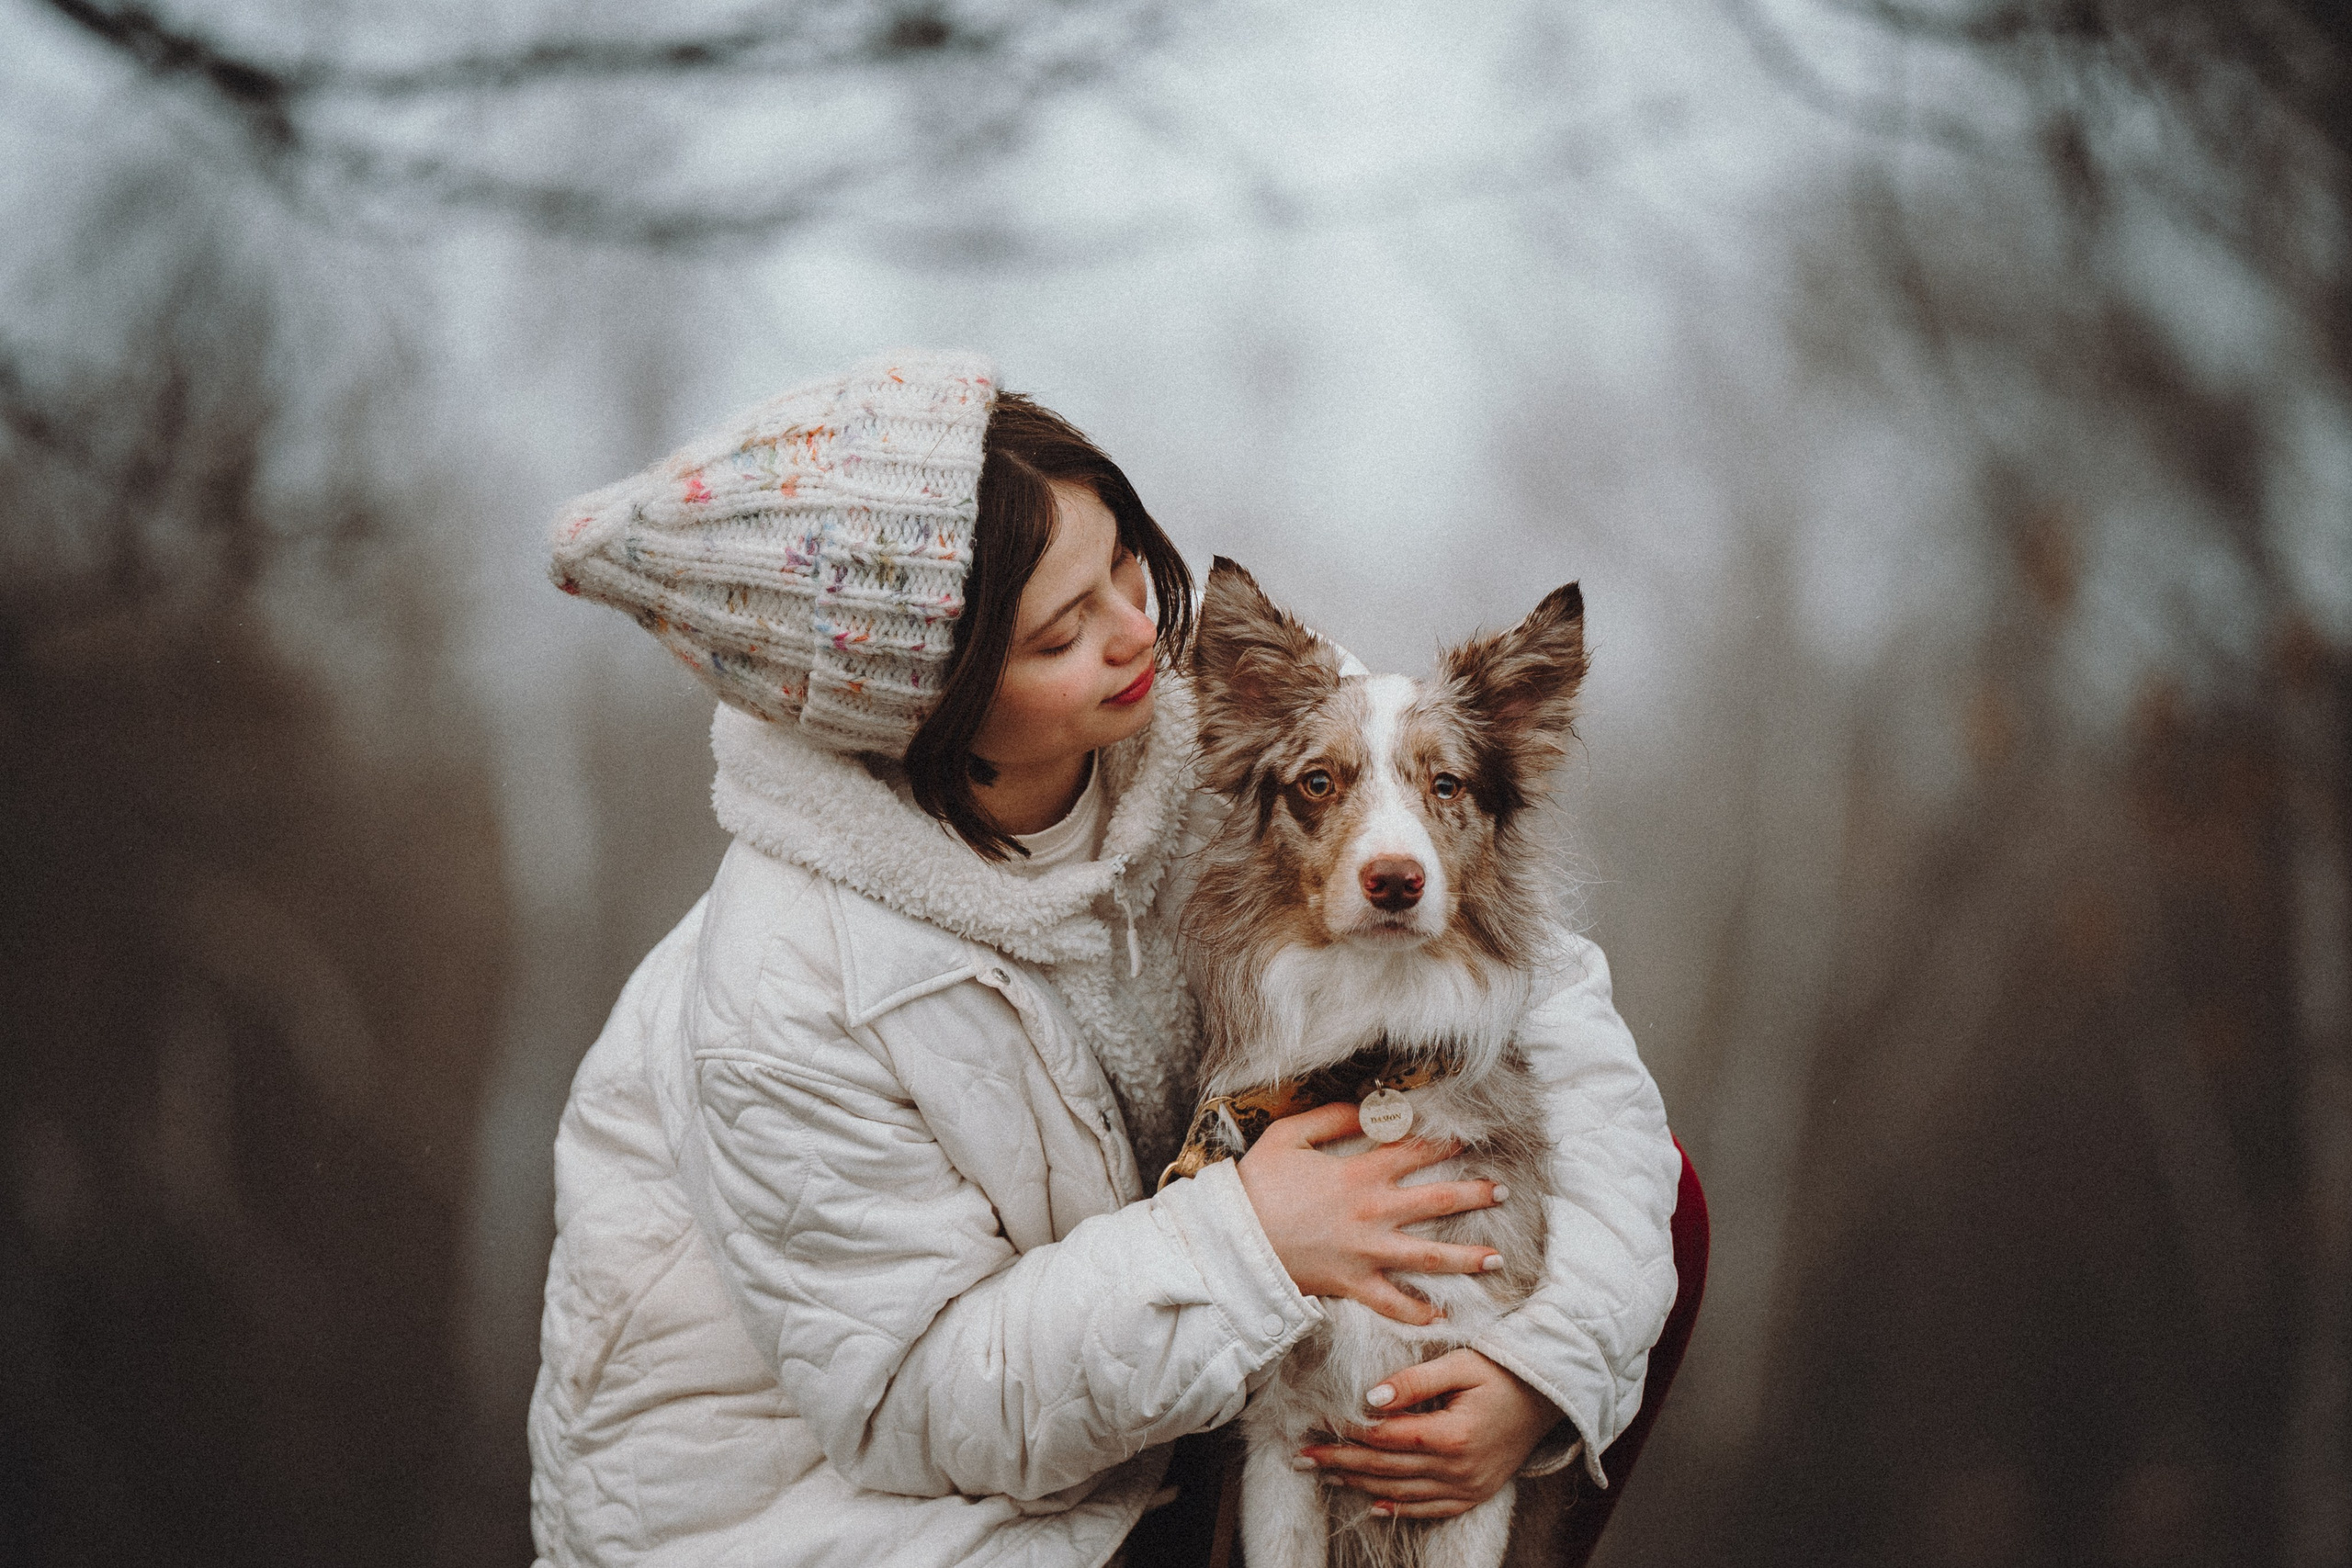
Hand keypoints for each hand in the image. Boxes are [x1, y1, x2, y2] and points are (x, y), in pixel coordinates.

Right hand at [1235, 1102, 1503, 1325]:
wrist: (1234, 1242)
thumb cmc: (1258, 1186)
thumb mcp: (1287, 1136)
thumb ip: (1329, 1118)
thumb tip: (1365, 1107)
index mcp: (1359, 1173)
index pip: (1415, 1152)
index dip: (1445, 1142)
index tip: (1469, 1137)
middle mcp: (1373, 1213)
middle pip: (1437, 1201)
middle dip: (1474, 1195)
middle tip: (1503, 1192)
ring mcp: (1367, 1253)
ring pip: (1429, 1257)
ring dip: (1465, 1258)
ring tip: (1495, 1259)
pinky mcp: (1354, 1285)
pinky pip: (1393, 1304)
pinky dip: (1417, 1313)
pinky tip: (1441, 1317)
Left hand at [1298, 1349, 1560, 1518]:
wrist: (1547, 1396)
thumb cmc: (1501, 1372)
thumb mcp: (1460, 1364)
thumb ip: (1414, 1381)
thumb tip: (1371, 1397)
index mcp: (1451, 1434)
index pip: (1385, 1437)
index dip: (1346, 1431)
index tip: (1315, 1425)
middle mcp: (1457, 1468)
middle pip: (1385, 1468)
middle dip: (1340, 1461)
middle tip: (1302, 1456)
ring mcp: (1467, 1487)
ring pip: (1401, 1493)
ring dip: (1360, 1483)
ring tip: (1326, 1473)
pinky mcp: (1475, 1495)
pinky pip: (1430, 1510)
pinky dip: (1399, 1509)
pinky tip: (1373, 1504)